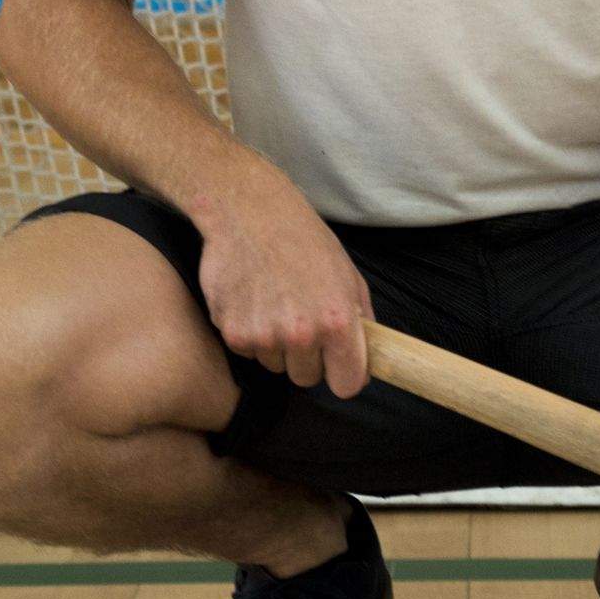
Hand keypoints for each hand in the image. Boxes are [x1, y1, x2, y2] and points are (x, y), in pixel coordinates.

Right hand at [192, 166, 373, 396]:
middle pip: (307, 379)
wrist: (250, 213)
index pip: (347, 385)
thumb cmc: (304, 241)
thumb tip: (367, 359)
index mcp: (337, 321)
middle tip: (300, 320)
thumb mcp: (349, 276)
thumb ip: (362, 322)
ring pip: (275, 365)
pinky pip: (247, 351)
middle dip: (306, 358)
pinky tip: (253, 299)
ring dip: (276, 345)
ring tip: (275, 302)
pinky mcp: (232, 332)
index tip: (337, 365)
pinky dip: (249, 333)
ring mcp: (263, 335)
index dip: (343, 375)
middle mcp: (301, 334)